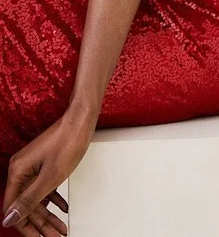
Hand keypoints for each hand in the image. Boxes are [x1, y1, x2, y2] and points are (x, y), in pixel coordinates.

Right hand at [2, 108, 95, 233]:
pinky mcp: (44, 163)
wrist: (82, 119)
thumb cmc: (68, 141)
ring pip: (37, 198)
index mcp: (18, 172)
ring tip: (60, 228)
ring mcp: (33, 166)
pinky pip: (45, 187)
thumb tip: (10, 218)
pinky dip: (54, 199)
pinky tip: (63, 209)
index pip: (13, 208)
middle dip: (42, 224)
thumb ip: (30, 200)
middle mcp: (21, 169)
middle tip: (55, 236)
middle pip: (27, 205)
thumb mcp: (50, 177)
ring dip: (49, 214)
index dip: (25, 226)